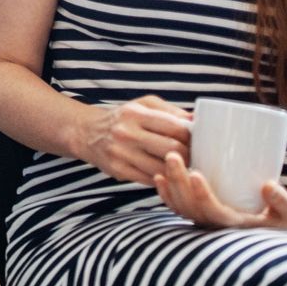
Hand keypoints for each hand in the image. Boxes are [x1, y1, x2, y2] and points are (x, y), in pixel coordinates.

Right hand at [78, 94, 192, 185]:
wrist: (88, 133)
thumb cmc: (123, 118)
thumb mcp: (144, 105)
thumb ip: (171, 111)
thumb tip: (198, 120)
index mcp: (135, 113)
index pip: (176, 127)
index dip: (192, 137)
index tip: (196, 140)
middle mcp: (126, 133)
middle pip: (172, 150)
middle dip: (188, 155)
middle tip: (193, 156)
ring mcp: (121, 153)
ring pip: (163, 169)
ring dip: (177, 170)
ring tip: (182, 166)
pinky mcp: (118, 170)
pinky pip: (151, 180)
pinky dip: (162, 178)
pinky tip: (165, 173)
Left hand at [156, 151, 286, 231]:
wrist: (273, 223)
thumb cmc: (281, 215)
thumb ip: (283, 201)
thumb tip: (267, 186)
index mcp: (235, 226)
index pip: (212, 213)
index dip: (201, 195)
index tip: (196, 174)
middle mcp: (215, 226)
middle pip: (189, 207)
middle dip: (178, 181)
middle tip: (172, 155)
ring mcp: (204, 220)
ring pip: (180, 206)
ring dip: (169, 184)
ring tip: (167, 159)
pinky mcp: (198, 212)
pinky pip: (177, 207)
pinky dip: (165, 194)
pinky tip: (158, 176)